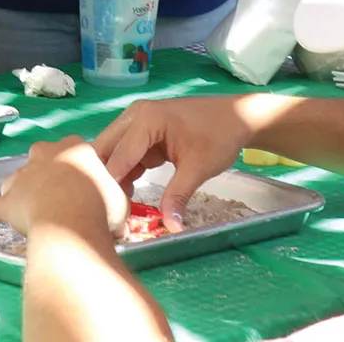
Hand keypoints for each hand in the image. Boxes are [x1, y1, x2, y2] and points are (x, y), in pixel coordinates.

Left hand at [0, 137, 128, 238]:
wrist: (72, 221)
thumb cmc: (101, 206)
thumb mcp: (120, 199)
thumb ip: (113, 200)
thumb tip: (114, 218)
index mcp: (75, 149)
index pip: (76, 150)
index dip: (80, 169)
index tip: (86, 187)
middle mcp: (45, 155)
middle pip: (42, 158)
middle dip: (47, 174)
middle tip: (62, 199)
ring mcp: (22, 177)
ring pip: (16, 181)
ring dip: (21, 193)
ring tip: (29, 213)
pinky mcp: (7, 201)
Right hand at [93, 96, 257, 230]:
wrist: (238, 118)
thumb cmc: (220, 136)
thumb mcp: (198, 168)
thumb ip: (178, 196)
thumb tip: (171, 227)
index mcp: (146, 120)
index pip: (117, 158)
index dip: (112, 187)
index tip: (111, 215)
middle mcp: (134, 116)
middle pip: (104, 150)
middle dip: (105, 179)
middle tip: (111, 210)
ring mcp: (137, 122)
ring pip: (112, 152)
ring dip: (114, 177)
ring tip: (119, 206)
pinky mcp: (143, 132)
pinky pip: (125, 153)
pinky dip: (126, 172)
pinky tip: (130, 194)